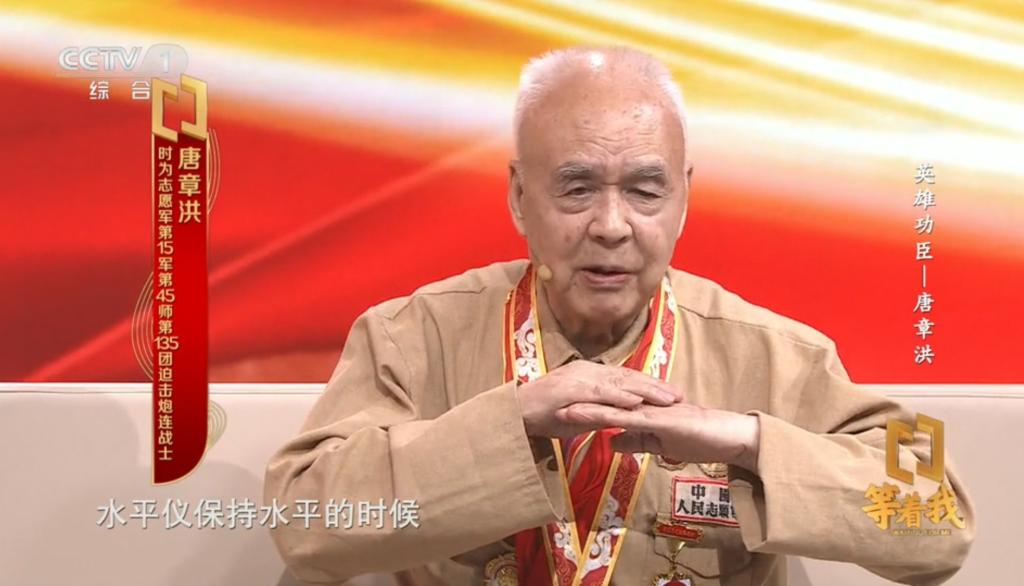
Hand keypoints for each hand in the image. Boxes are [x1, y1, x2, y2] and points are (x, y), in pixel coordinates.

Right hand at [516, 360, 681, 438]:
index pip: (627, 378)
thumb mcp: (580, 414)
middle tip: (679, 396)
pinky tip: (636, 402)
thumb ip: (600, 413)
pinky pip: (600, 393)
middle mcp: (589, 371)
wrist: (515, 412)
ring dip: (645, 391)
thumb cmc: (545, 414)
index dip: (650, 385)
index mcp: (592, 375)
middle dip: (656, 386)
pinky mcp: (571, 389)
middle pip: (629, 377)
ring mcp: (580, 378)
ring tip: (666, 399)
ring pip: (619, 383)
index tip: (672, 394)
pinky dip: (619, 397)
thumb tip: (621, 418)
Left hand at [556, 402, 760, 471]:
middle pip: (604, 401)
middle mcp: (644, 404)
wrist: (729, 437)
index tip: (558, 406)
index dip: (584, 405)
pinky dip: (603, 416)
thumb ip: (636, 441)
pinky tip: (586, 417)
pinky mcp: (657, 420)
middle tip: (550, 403)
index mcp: (643, 409)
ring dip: (584, 406)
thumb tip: (611, 442)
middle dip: (577, 402)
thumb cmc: (700, 440)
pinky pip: (625, 417)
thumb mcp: (660, 445)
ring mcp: (650, 410)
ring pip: (610, 405)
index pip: (608, 405)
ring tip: (558, 408)